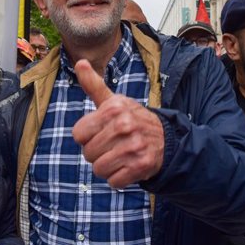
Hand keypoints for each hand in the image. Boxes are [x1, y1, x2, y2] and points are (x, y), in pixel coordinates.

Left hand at [72, 59, 163, 188]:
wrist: (166, 139)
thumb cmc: (131, 120)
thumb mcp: (113, 101)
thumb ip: (94, 85)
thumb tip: (80, 62)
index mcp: (113, 108)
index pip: (78, 134)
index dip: (87, 136)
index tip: (101, 132)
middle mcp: (124, 125)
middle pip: (88, 153)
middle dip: (97, 153)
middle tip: (113, 145)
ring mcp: (133, 146)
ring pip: (99, 169)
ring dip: (107, 167)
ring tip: (120, 156)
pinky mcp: (141, 166)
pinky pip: (114, 182)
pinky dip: (119, 178)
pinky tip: (129, 166)